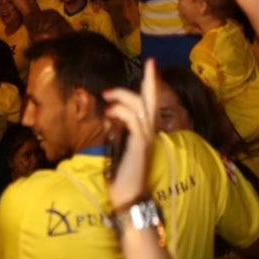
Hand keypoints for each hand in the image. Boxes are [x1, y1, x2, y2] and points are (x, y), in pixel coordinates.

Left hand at [102, 58, 157, 209]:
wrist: (129, 196)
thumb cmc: (122, 176)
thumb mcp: (119, 149)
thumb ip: (118, 132)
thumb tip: (109, 118)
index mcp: (146, 133)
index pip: (150, 104)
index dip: (151, 85)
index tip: (151, 66)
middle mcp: (150, 132)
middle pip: (152, 100)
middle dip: (151, 79)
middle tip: (150, 61)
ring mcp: (146, 138)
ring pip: (139, 106)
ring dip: (123, 96)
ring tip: (107, 96)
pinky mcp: (140, 144)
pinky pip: (133, 120)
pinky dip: (120, 112)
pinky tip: (109, 114)